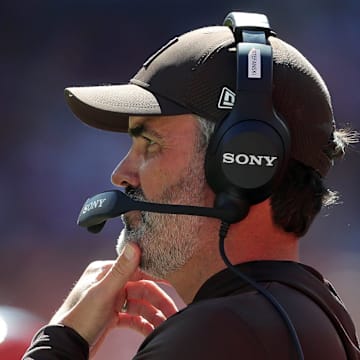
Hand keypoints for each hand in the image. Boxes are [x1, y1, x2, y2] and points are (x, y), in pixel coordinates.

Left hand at [49, 243, 177, 355]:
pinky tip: (152, 330)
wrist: (65, 347)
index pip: (138, 271)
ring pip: (139, 304)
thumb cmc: (79, 319)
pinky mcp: (111, 316)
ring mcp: (110, 300)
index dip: (156, 278)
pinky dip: (143, 323)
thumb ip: (121, 270)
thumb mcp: (102, 293)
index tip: (174, 283)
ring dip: (153, 314)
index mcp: (105, 272)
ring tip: (165, 325)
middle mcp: (109, 284)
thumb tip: (135, 244)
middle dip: (158, 301)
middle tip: (173, 312)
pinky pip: (132, 317)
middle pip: (141, 289)